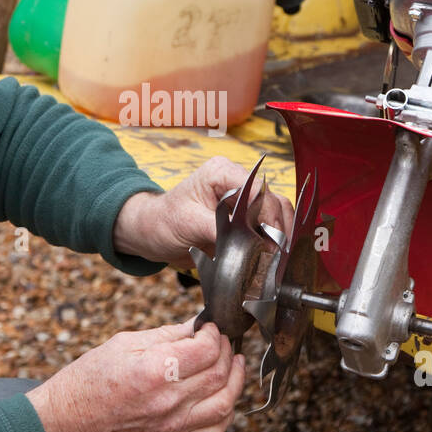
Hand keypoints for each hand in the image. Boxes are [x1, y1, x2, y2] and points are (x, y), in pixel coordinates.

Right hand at [25, 318, 244, 431]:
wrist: (68, 424)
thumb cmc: (89, 381)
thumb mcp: (123, 343)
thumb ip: (165, 334)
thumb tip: (195, 326)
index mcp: (154, 370)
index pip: (206, 349)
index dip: (213, 334)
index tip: (209, 329)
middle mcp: (167, 400)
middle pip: (219, 373)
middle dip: (226, 352)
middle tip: (221, 343)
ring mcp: (172, 426)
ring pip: (225, 403)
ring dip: (235, 381)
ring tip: (234, 365)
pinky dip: (226, 413)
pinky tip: (223, 396)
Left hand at [113, 156, 294, 268]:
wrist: (153, 234)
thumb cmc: (164, 222)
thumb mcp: (188, 223)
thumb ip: (219, 229)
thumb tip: (247, 244)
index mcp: (221, 172)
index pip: (257, 188)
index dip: (267, 214)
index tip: (270, 240)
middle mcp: (237, 182)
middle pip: (272, 200)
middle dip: (277, 228)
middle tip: (277, 254)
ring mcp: (243, 201)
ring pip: (276, 213)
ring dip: (279, 235)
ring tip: (276, 259)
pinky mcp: (245, 219)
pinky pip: (268, 227)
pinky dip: (273, 242)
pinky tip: (271, 258)